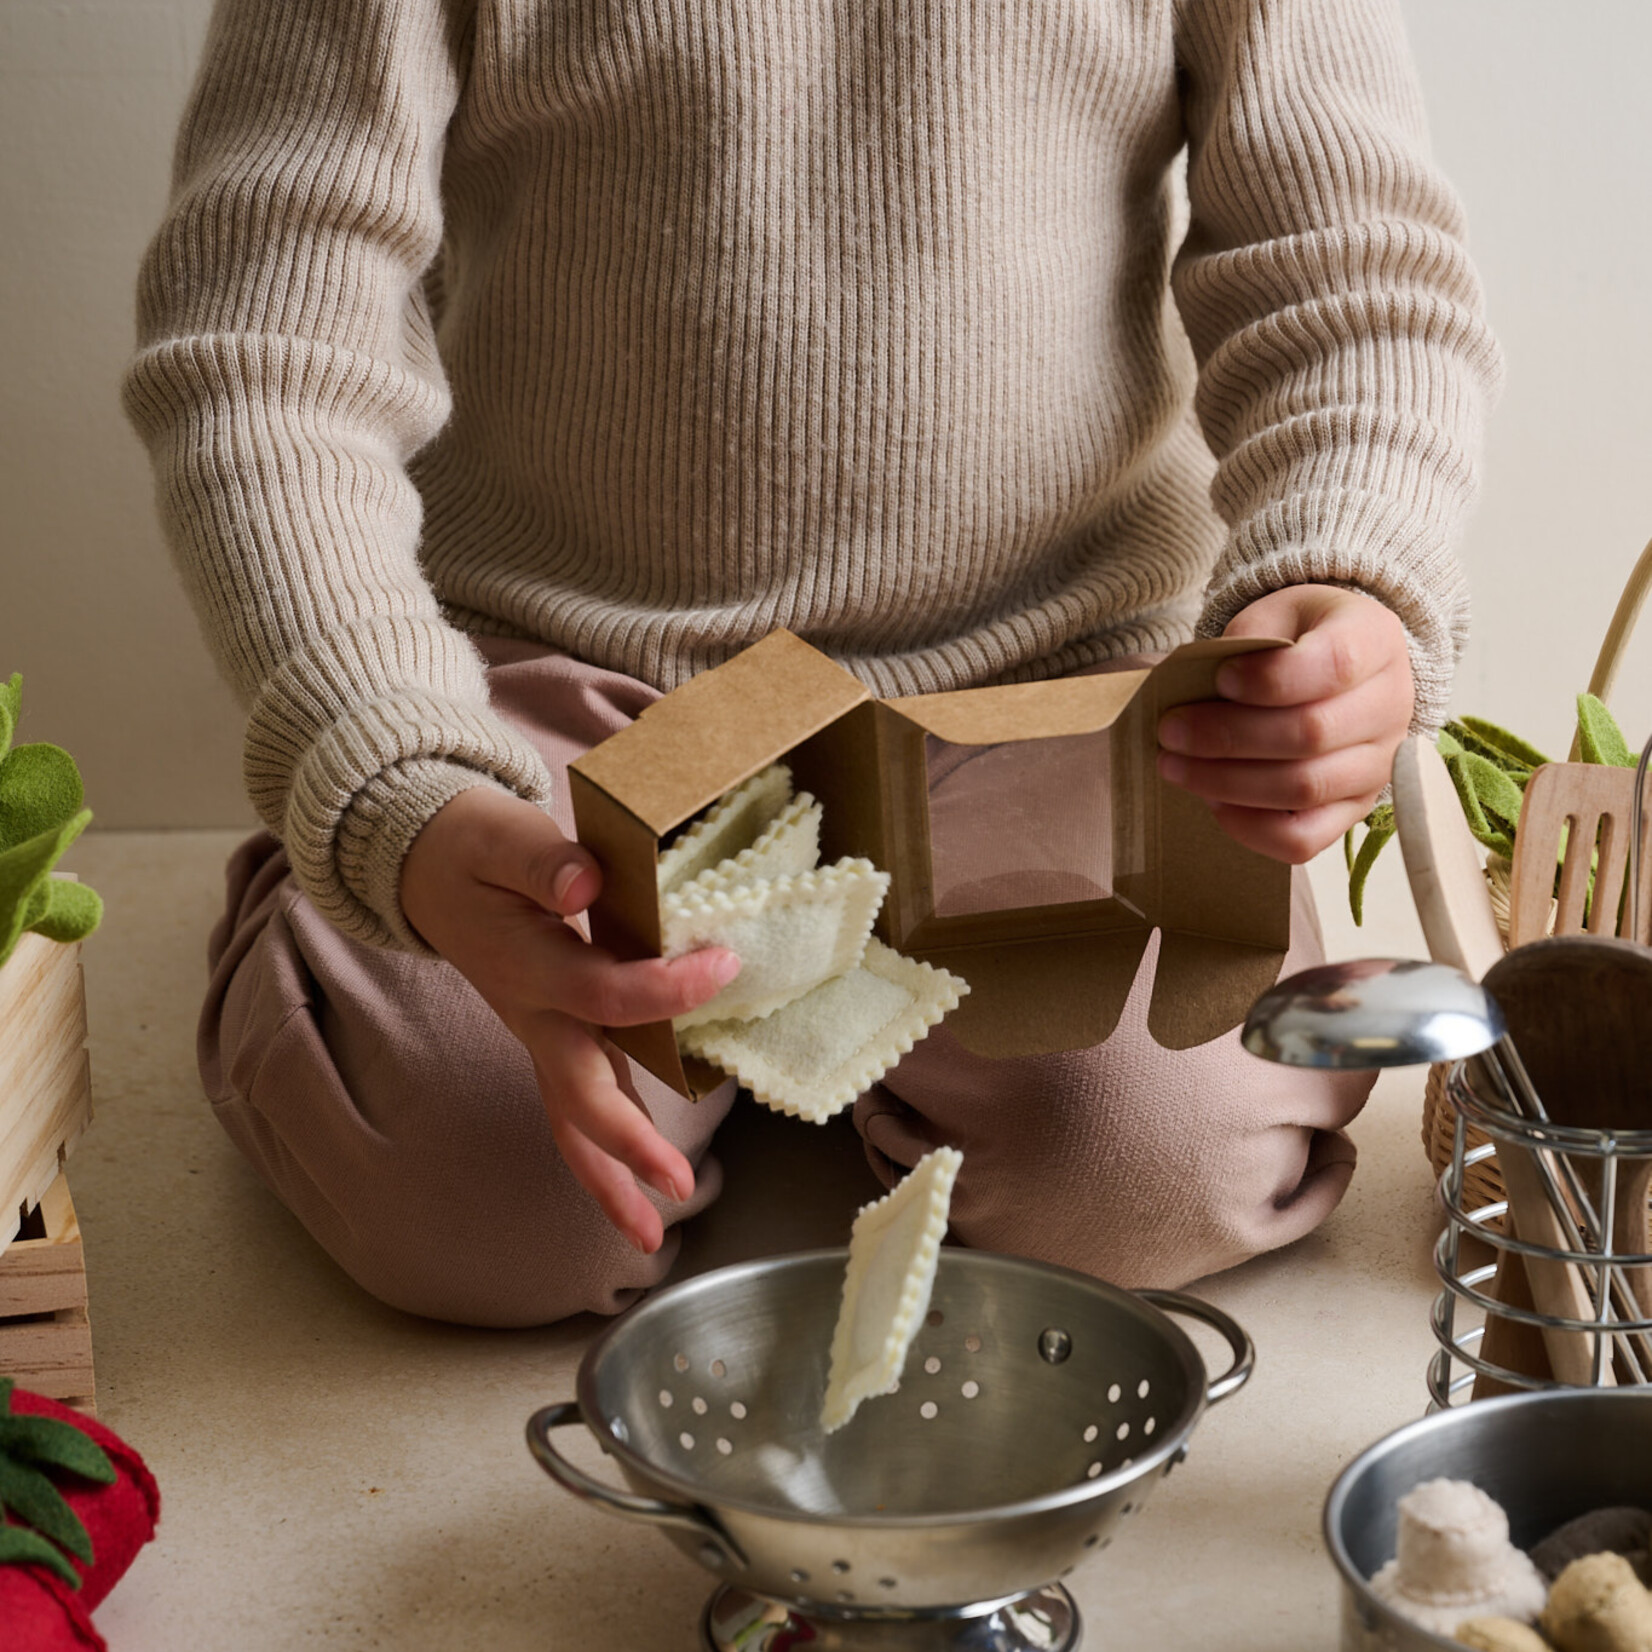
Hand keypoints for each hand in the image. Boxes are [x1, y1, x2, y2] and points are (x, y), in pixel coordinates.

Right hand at [399, 786, 739, 1253]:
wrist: (429, 869)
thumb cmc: (474, 850)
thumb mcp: (501, 836)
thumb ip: (541, 858)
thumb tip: (586, 878)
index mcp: (527, 965)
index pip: (600, 991)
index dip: (662, 987)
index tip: (724, 964)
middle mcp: (533, 1015)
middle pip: (576, 1093)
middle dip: (626, 1145)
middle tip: (678, 1186)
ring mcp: (539, 1036)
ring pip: (570, 1122)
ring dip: (608, 1181)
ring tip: (649, 1238)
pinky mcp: (552, 1041)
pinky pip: (578, 1105)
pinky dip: (609, 1151)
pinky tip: (647, 1184)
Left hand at [1156, 584, 1414, 862]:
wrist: (1342, 666)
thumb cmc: (1299, 638)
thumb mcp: (1275, 615)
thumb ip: (1245, 643)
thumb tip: (1197, 691)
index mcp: (1374, 642)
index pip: (1333, 666)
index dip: (1268, 679)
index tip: (1220, 679)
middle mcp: (1389, 706)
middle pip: (1310, 734)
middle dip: (1226, 737)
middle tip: (1170, 731)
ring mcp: (1377, 765)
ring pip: (1304, 789)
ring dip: (1227, 783)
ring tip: (1176, 766)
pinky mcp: (1353, 809)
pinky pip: (1305, 839)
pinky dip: (1251, 828)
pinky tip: (1213, 803)